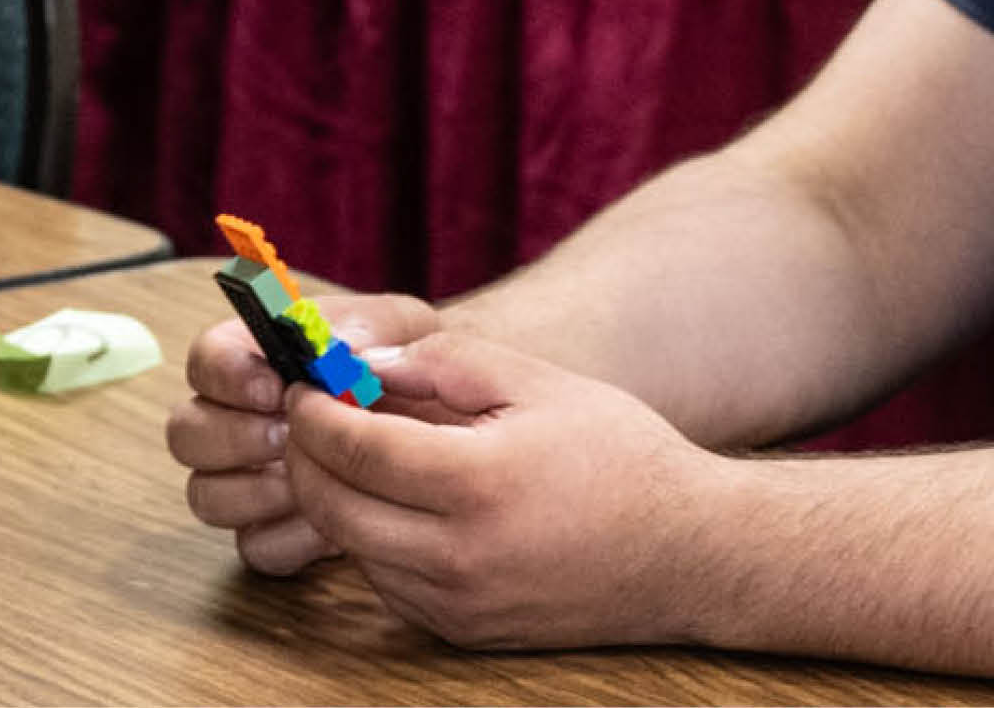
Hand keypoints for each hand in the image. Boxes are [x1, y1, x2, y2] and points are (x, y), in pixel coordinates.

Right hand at [168, 290, 441, 574]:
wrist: (443, 433)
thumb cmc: (409, 371)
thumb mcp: (401, 328)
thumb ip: (365, 327)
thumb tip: (333, 347)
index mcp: (253, 360)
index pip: (203, 360)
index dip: (226, 375)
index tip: (274, 386)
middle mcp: (235, 421)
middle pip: (185, 433)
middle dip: (232, 436)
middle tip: (287, 435)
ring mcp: (248, 482)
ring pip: (206, 495)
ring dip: (253, 490)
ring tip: (310, 479)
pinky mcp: (274, 533)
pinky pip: (255, 546)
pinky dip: (290, 538)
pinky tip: (330, 524)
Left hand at [279, 331, 715, 650]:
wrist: (690, 554)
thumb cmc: (618, 454)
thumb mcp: (537, 381)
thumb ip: (442, 361)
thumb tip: (361, 362)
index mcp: (478, 484)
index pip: (352, 449)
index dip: (313, 411)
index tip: (304, 383)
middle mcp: (461, 558)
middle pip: (332, 507)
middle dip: (305, 455)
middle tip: (311, 416)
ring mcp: (462, 606)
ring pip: (353, 549)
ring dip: (337, 498)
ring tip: (362, 452)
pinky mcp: (467, 633)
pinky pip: (388, 583)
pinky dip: (375, 540)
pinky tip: (404, 502)